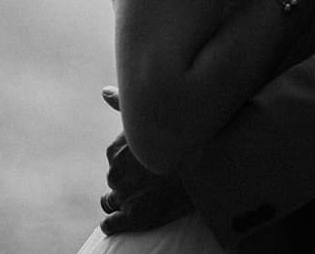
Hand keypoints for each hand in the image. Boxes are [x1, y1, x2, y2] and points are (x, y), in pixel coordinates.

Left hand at [98, 88, 193, 234]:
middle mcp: (115, 173)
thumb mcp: (153, 115)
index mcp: (115, 151)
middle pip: (116, 181)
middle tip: (156, 179)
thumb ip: (124, 104)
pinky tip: (140, 212)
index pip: (114, 162)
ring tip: (153, 194)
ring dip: (129, 199)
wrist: (209, 163)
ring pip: (114, 201)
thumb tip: (104, 92)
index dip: (132, 163)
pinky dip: (120, 220)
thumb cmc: (183, 136)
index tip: (150, 163)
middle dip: (131, 181)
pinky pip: (112, 223)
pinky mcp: (134, 217)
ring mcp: (124, 195)